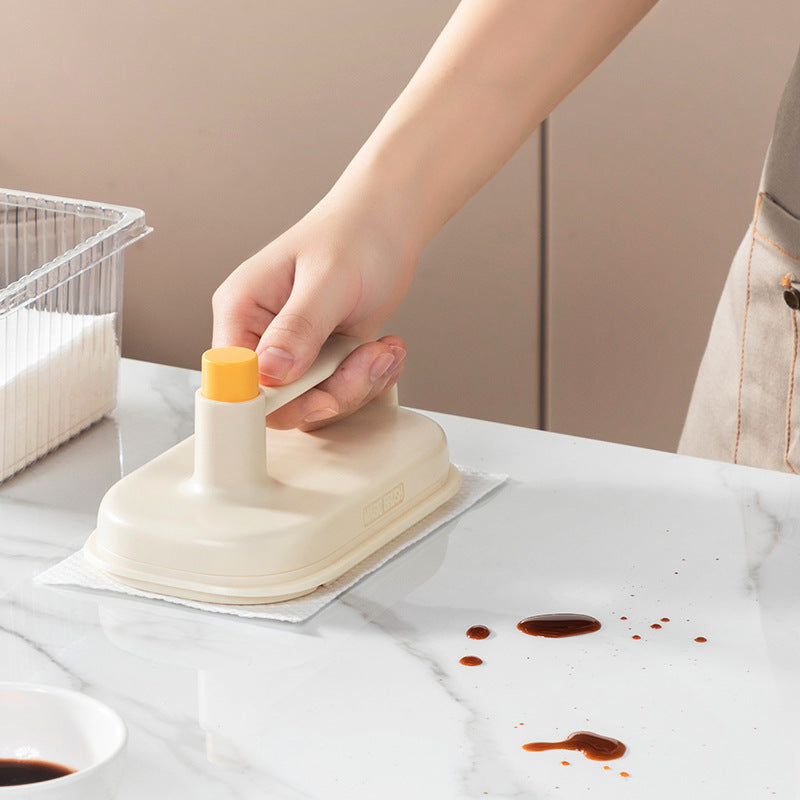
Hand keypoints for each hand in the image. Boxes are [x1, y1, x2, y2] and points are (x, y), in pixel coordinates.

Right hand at [212, 185, 415, 429]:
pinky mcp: (322, 360)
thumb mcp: (328, 279)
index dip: (271, 401)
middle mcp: (261, 337)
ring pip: (315, 403)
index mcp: (241, 311)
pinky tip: (384, 352)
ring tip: (384, 349)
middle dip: (333, 392)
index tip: (320, 398)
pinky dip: (369, 382)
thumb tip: (270, 371)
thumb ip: (298, 327)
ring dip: (359, 385)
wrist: (385, 224)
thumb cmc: (353, 235)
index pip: (234, 380)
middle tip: (369, 360)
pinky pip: (339, 394)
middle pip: (280, 403)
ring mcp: (294, 352)